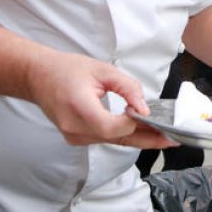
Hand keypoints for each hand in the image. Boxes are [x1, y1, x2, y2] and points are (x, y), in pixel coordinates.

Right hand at [27, 51, 176, 149]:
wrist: (39, 77)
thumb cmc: (68, 69)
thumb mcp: (102, 70)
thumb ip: (127, 87)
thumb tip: (144, 108)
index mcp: (79, 109)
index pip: (113, 127)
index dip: (134, 122)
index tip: (151, 115)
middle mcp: (75, 128)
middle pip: (117, 139)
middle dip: (147, 139)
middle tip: (172, 139)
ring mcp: (74, 137)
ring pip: (113, 141)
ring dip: (138, 138)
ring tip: (163, 135)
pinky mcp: (76, 138)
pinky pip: (105, 139)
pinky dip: (123, 134)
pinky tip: (142, 131)